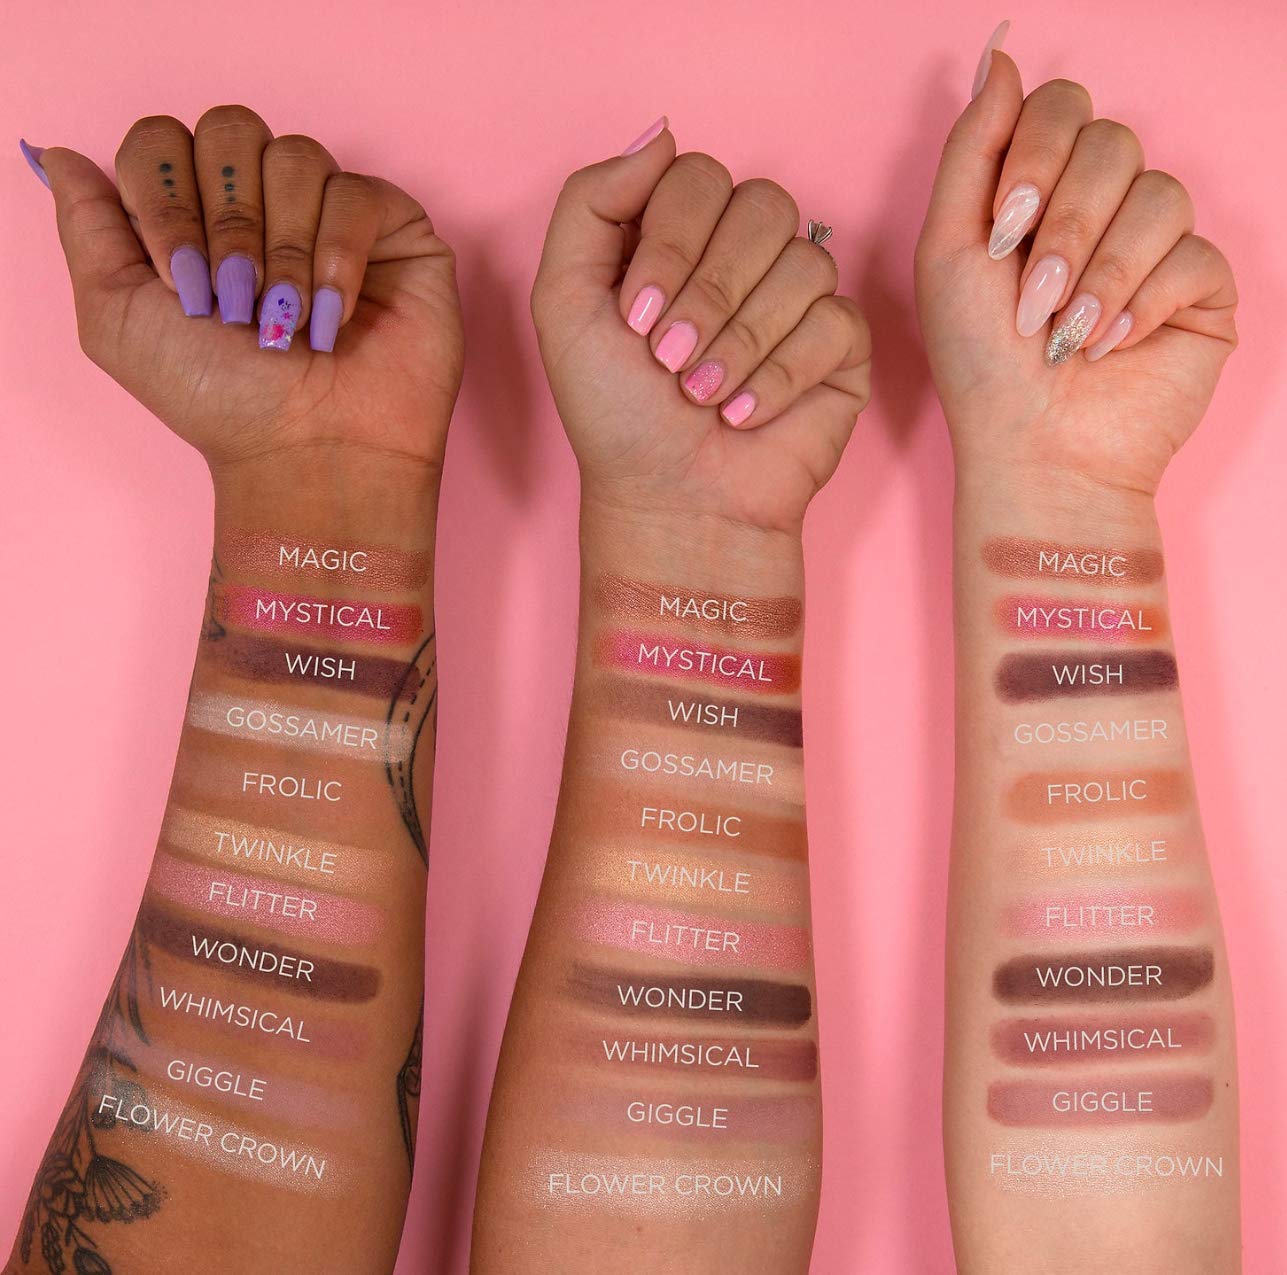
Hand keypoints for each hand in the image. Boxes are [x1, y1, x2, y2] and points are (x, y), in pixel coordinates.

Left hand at [26, 105, 462, 475]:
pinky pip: (358, 195)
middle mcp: (265, 207)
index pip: (164, 140)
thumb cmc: (221, 402)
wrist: (309, 452)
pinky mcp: (397, 235)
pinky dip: (337, 258)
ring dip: (282, 248)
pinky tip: (332, 316)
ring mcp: (332, 217)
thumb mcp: (116, 319)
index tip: (179, 280)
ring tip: (286, 320)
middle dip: (225, 220)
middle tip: (234, 302)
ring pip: (297, 156)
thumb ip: (85, 228)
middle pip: (232, 128)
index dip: (164, 196)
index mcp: (196, 217)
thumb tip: (61, 155)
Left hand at [530, 119, 870, 532]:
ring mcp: (799, 299)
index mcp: (681, 235)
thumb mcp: (564, 303)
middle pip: (762, 205)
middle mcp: (745, 256)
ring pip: (804, 263)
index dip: (671, 242)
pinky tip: (743, 417)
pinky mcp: (843, 348)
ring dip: (741, 342)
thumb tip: (662, 133)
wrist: (670, 504)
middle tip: (670, 360)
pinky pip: (835, 322)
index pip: (697, 176)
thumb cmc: (616, 416)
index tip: (635, 318)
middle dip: (708, 293)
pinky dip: (778, 378)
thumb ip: (590, 204)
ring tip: (702, 397)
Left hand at [915, 34, 1237, 495]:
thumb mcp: (949, 249)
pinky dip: (1142, 305)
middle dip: (1065, 225)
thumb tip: (1000, 53)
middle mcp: (1099, 209)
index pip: (1061, 107)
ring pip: (1160, 193)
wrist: (1033, 451)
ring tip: (1065, 336)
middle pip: (1113, 141)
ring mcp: (1154, 247)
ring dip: (1100, 273)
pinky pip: (1194, 254)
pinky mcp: (1200, 290)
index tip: (1001, 228)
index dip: (1036, 155)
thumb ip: (971, 149)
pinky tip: (1110, 349)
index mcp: (1038, 192)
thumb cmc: (980, 364)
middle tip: (1030, 297)